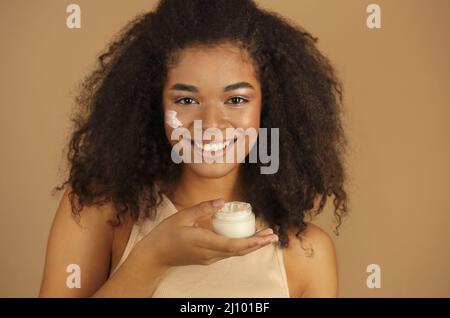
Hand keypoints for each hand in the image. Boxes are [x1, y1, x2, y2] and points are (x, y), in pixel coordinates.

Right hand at [134, 199, 278, 268]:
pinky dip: (240, 246)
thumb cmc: (166, 234)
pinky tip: (245, 238)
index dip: (252, 242)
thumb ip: (203, 209)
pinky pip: (227, 252)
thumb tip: (222, 201)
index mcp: (204, 242)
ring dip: (251, 245)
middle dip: (258, 244)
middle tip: (273, 236)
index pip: (234, 245)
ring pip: (235, 253)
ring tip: (264, 237)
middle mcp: (209, 254)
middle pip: (239, 251)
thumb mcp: (182, 217)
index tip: (266, 236)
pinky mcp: (206, 258)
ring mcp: (208, 258)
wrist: (155, 255)